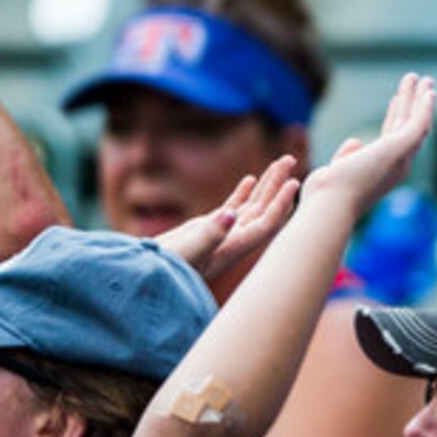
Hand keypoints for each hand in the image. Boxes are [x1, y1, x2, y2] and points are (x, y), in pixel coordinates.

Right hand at [157, 157, 300, 289]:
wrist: (143, 277)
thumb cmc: (164, 269)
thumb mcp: (188, 251)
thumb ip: (210, 235)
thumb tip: (230, 215)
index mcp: (233, 248)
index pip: (265, 224)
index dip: (281, 204)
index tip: (294, 183)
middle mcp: (232, 242)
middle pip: (263, 210)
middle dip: (277, 185)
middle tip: (290, 159)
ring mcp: (221, 236)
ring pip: (250, 207)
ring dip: (265, 186)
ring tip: (280, 163)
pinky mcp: (207, 231)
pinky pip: (232, 210)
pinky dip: (242, 194)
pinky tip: (251, 179)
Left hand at [304, 74, 435, 218]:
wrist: (330, 203)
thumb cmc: (327, 194)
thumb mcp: (335, 169)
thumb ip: (347, 155)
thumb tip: (356, 141)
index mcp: (383, 171)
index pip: (392, 138)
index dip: (395, 116)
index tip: (395, 99)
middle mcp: (398, 166)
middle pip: (408, 128)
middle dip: (413, 105)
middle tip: (421, 86)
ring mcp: (401, 157)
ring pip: (417, 123)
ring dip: (421, 100)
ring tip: (425, 79)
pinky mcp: (401, 147)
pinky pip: (419, 123)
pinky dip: (425, 107)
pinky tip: (428, 90)